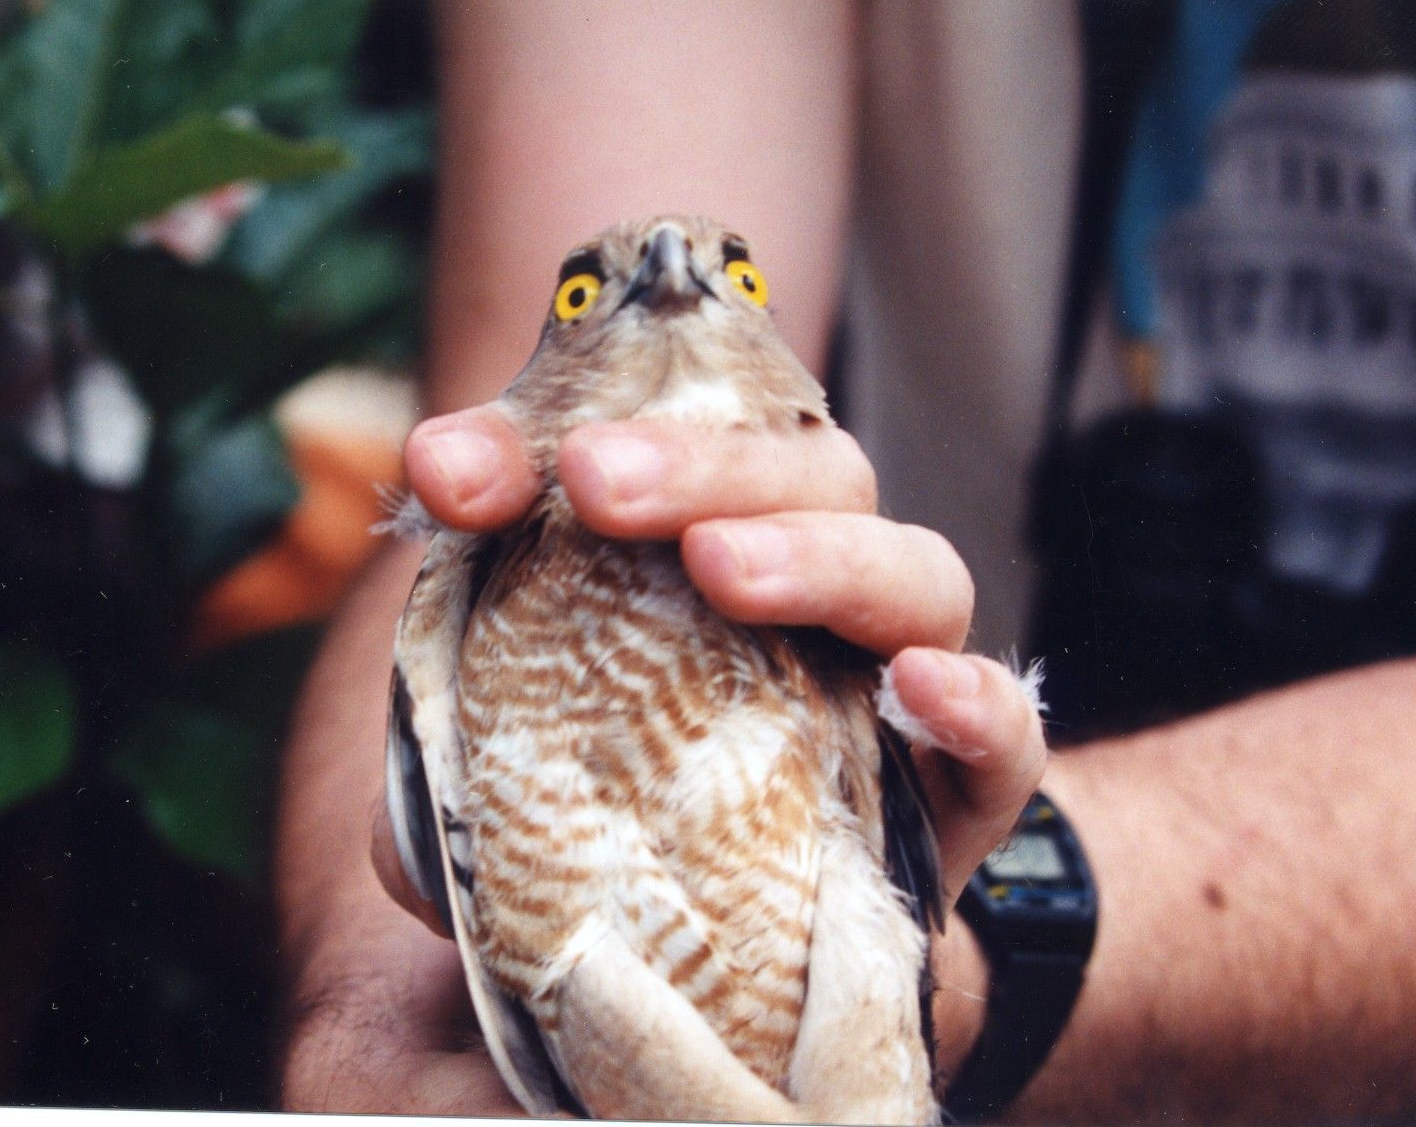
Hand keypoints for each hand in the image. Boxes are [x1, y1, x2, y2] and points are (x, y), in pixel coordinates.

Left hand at [348, 404, 1046, 1111]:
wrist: (762, 970)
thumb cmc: (628, 837)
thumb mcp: (516, 789)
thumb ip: (465, 767)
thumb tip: (406, 775)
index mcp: (695, 552)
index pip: (637, 454)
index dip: (535, 444)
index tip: (451, 472)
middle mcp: (807, 585)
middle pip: (794, 473)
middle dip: (692, 464)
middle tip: (595, 483)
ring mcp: (894, 677)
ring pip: (910, 566)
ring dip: (818, 553)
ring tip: (726, 568)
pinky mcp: (968, 789)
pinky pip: (1008, 729)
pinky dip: (978, 701)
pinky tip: (919, 690)